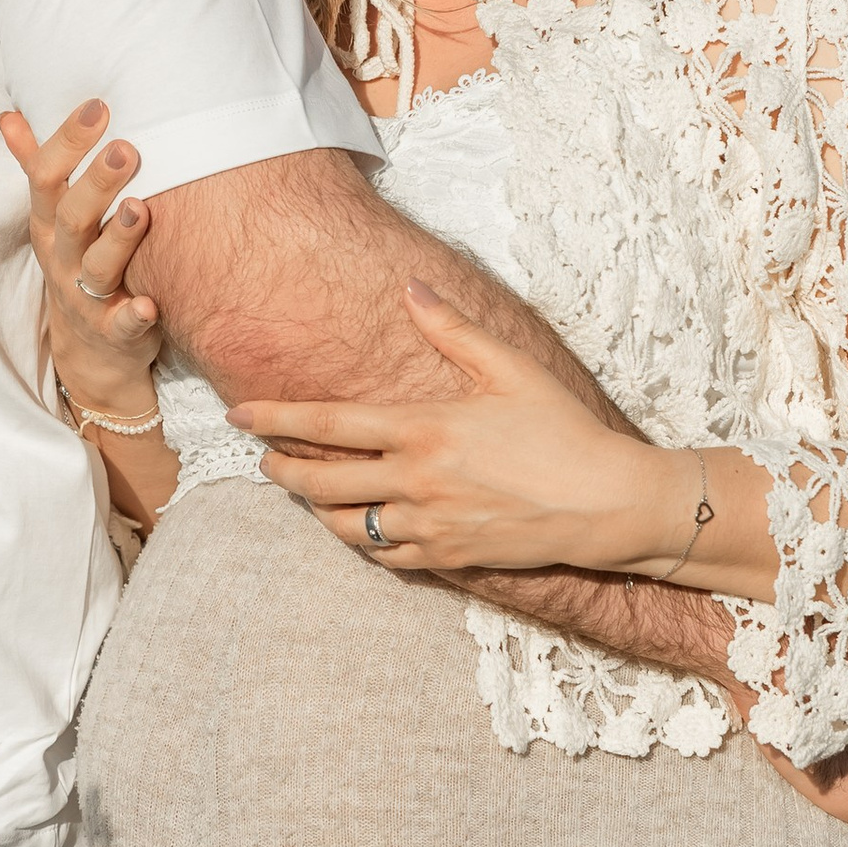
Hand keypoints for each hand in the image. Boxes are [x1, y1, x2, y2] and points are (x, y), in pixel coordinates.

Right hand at [0, 99, 160, 421]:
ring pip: (97, 266)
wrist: (91, 348)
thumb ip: (36, 166)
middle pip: (72, 218)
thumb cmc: (79, 262)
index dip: (67, 142)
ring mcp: (86, 296)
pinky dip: (134, 316)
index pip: (46, 178)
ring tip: (143, 207)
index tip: (98, 106)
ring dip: (119, 238)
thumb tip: (9, 117)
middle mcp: (63, 257)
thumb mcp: (53, 216)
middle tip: (126, 149)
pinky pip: (121, 324)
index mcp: (49, 224)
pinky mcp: (114, 331)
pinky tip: (149, 302)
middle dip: (96, 183)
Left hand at [236, 278, 767, 591]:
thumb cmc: (563, 431)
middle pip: (320, 481)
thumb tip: (411, 288)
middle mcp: (416, 480)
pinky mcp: (447, 559)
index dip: (275, 418)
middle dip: (282, 470)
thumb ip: (454, 330)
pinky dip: (363, 542)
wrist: (607, 504)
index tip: (240, 413)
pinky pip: (385, 556)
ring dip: (317, 509)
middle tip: (265, 461)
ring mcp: (429, 525)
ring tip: (307, 494)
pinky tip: (360, 527)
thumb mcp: (512, 369)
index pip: (328, 423)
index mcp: (424, 429)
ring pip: (346, 526)